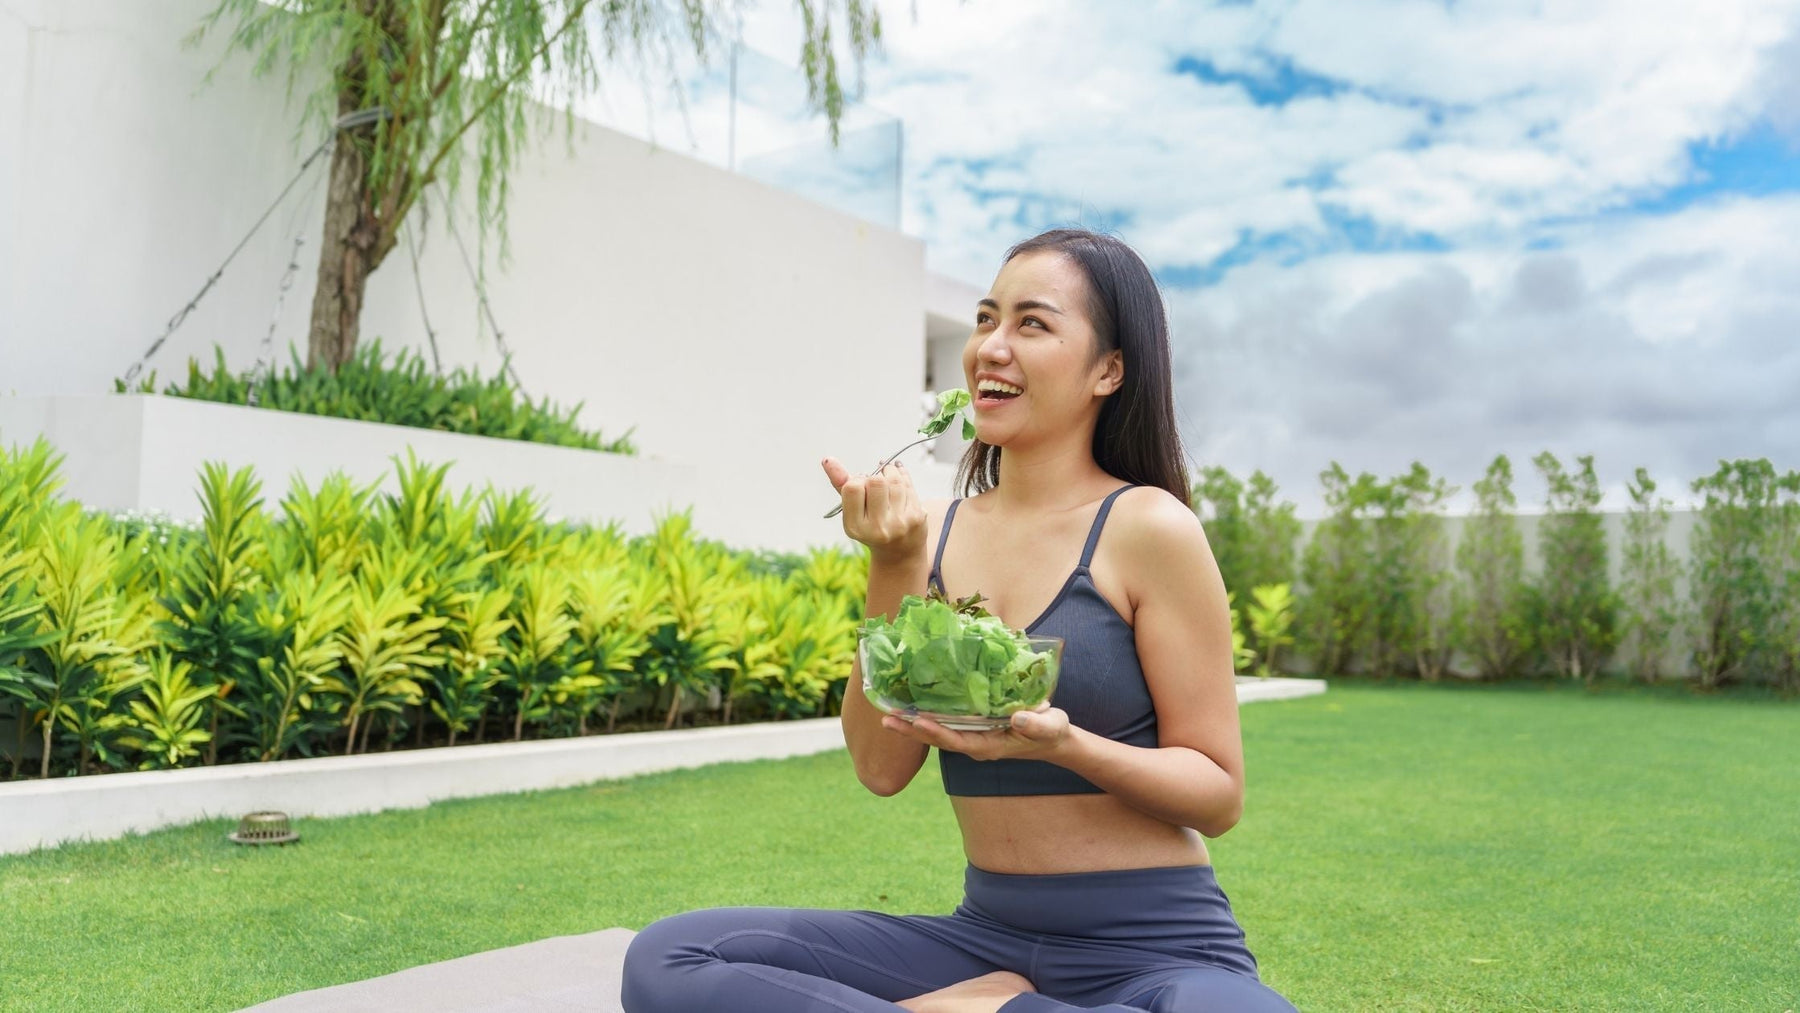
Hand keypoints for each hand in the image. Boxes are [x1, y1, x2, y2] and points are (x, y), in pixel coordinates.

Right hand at [822, 456, 926, 563]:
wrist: (899, 551)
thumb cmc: (871, 524)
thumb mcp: (852, 509)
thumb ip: (840, 484)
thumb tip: (827, 460)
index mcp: (855, 527)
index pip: (852, 488)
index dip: (857, 480)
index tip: (861, 484)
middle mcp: (877, 528)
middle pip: (875, 481)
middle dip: (875, 476)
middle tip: (875, 482)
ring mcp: (899, 523)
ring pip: (894, 480)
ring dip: (890, 472)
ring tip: (887, 475)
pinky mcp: (916, 517)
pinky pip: (908, 485)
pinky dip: (903, 477)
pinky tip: (900, 479)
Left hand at [880, 706, 1073, 761]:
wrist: (1054, 740)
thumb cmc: (1052, 732)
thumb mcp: (1051, 727)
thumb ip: (1036, 723)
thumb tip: (1017, 717)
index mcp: (989, 747)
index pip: (956, 741)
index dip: (936, 732)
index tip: (916, 722)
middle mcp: (975, 746)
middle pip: (938, 740)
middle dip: (912, 730)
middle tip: (885, 718)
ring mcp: (972, 739)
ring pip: (938, 733)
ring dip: (913, 725)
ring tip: (888, 714)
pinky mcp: (973, 730)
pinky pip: (946, 725)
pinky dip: (927, 717)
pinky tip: (912, 707)